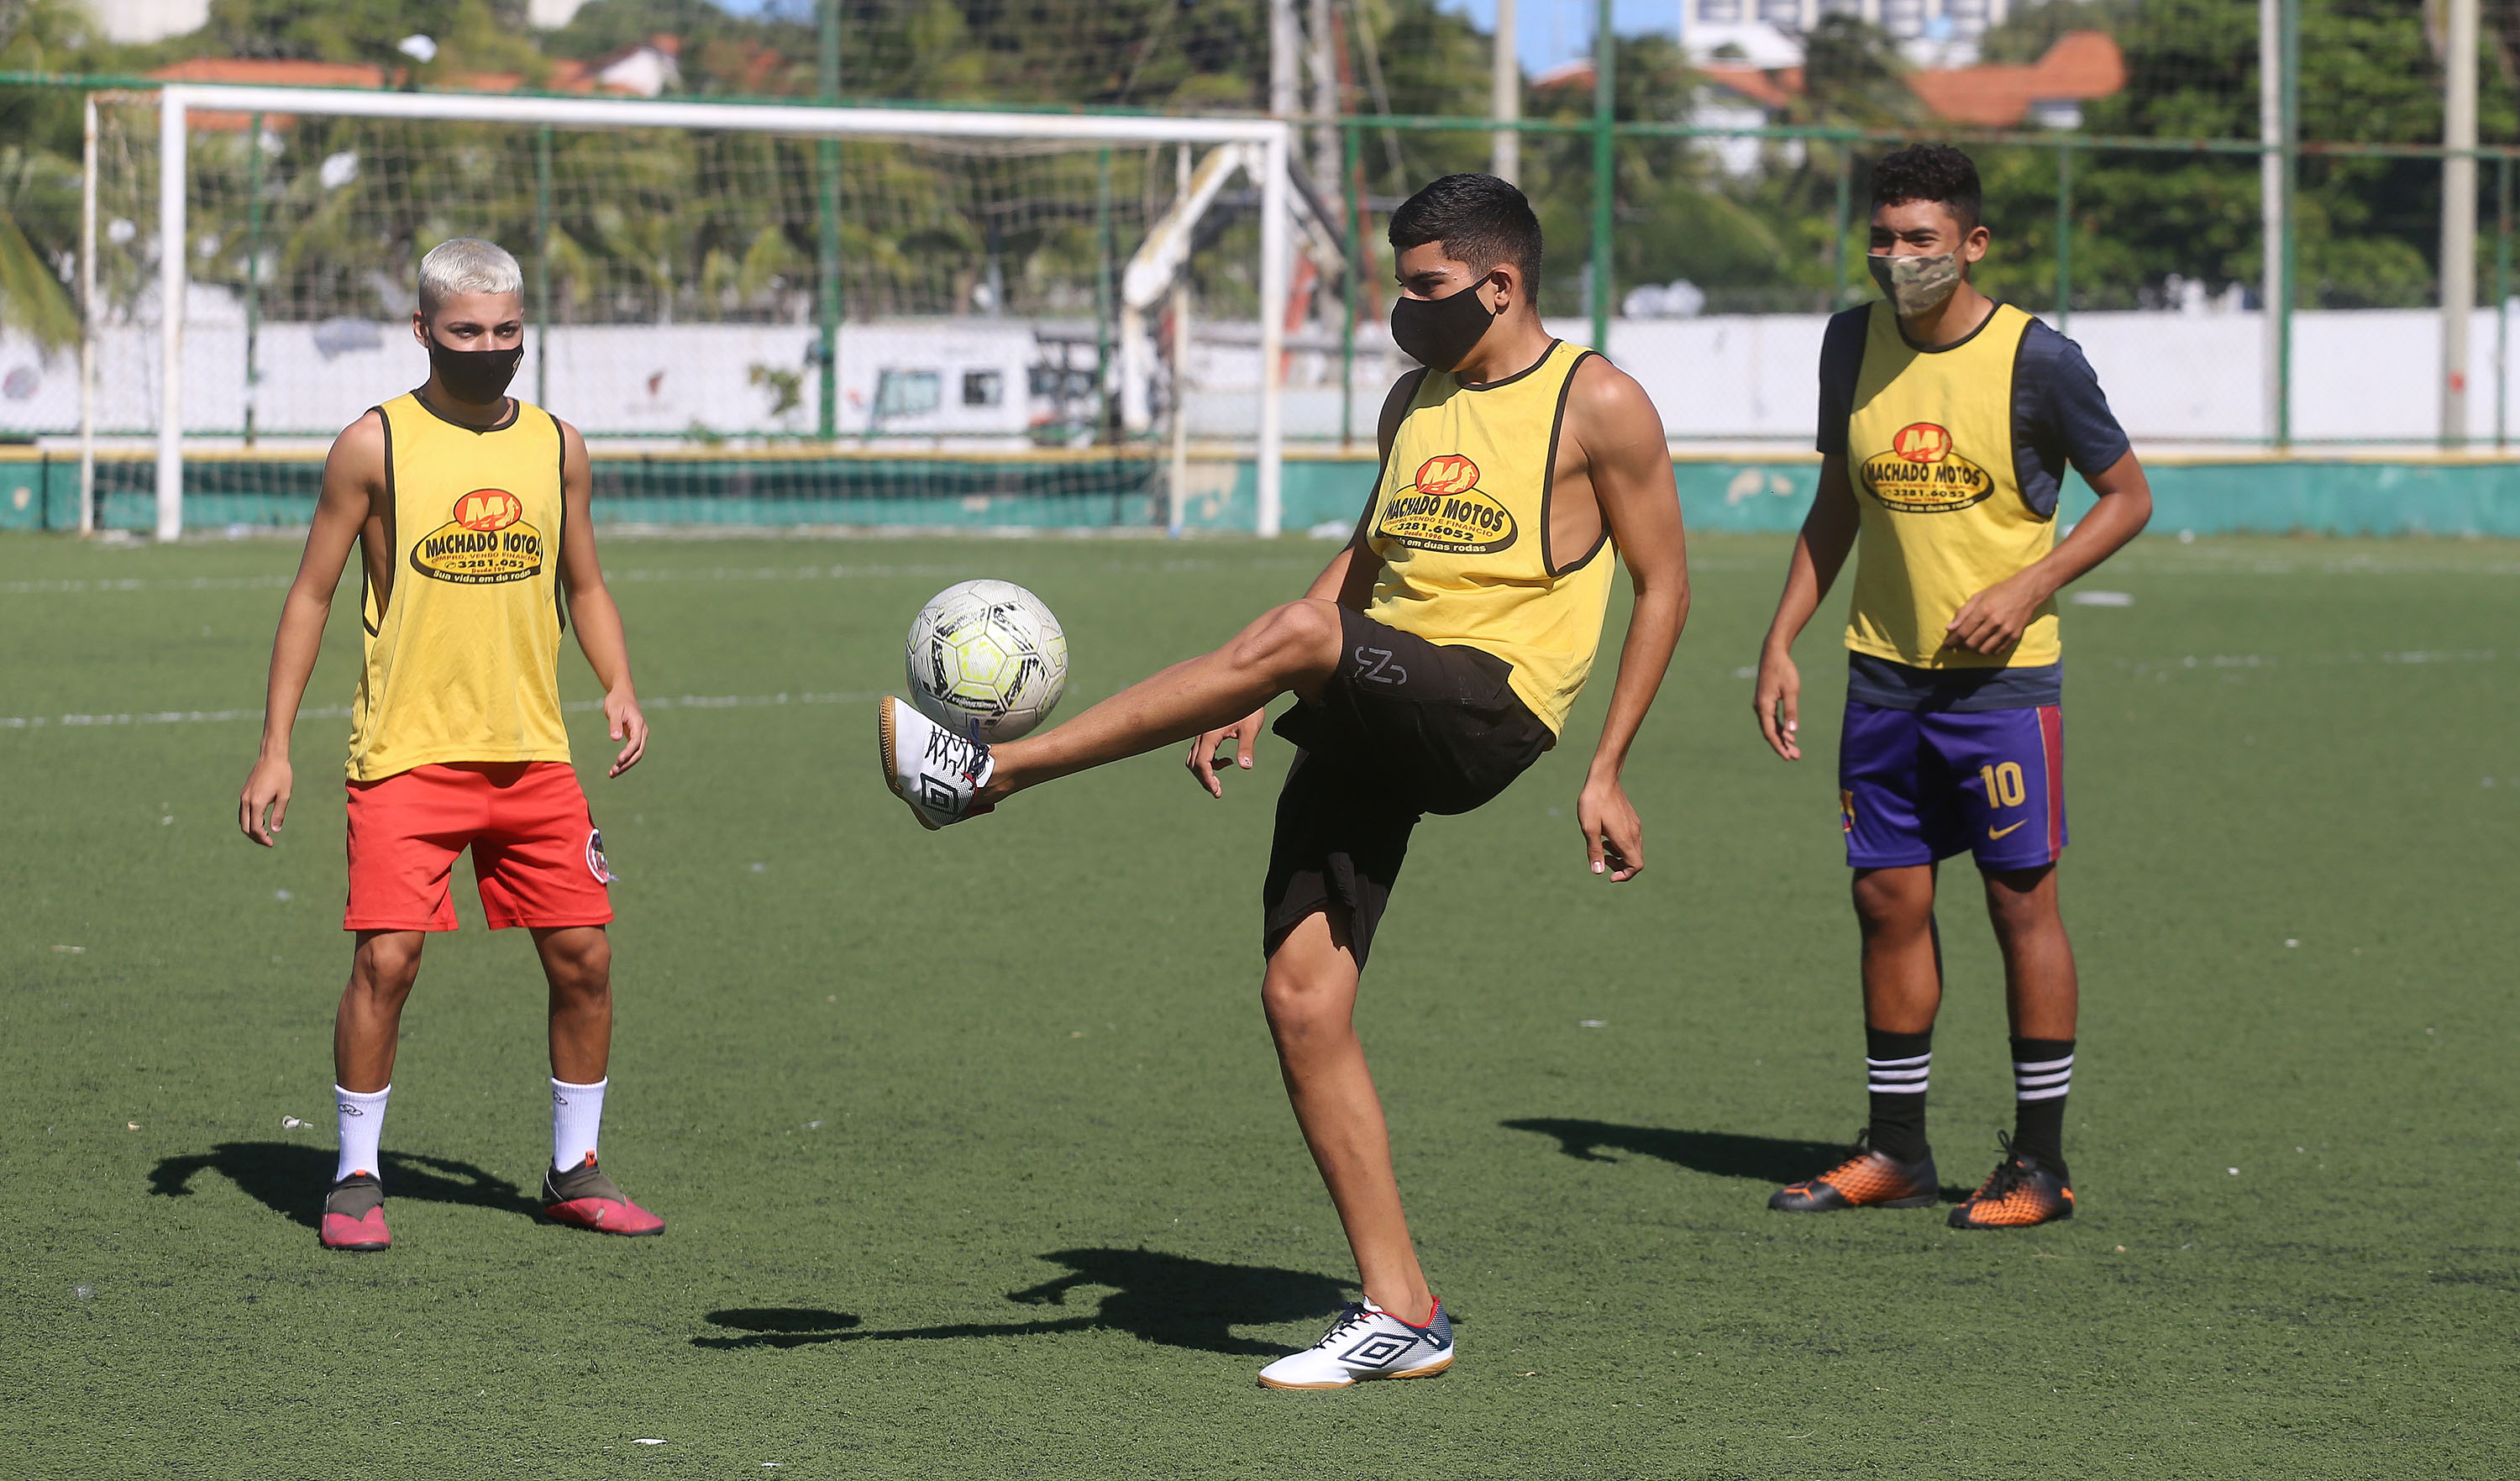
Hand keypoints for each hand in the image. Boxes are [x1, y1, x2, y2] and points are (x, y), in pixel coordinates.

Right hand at [239, 752, 291, 846]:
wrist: (272, 757)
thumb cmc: (281, 775)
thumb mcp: (285, 795)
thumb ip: (279, 814)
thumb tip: (275, 831)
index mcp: (256, 803)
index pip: (255, 828)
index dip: (263, 838)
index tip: (271, 843)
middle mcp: (246, 801)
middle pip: (246, 827)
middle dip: (256, 837)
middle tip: (268, 841)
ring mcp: (243, 797)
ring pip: (242, 820)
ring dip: (252, 829)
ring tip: (265, 834)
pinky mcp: (244, 793)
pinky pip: (243, 812)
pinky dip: (249, 820)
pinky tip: (261, 822)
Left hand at [604, 688, 647, 776]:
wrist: (622, 693)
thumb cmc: (617, 700)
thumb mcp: (613, 710)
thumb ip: (614, 724)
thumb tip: (615, 739)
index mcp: (638, 724)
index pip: (636, 742)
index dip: (628, 752)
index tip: (618, 761)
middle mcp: (642, 731)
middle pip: (638, 752)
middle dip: (627, 763)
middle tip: (613, 772)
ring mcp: (640, 735)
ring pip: (636, 754)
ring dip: (626, 764)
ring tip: (612, 773)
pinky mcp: (635, 737)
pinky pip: (632, 751)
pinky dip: (625, 760)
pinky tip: (616, 767)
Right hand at [1184, 709, 1264, 797]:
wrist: (1246, 690)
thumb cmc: (1250, 708)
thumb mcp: (1251, 728)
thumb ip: (1246, 747)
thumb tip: (1246, 767)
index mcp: (1210, 733)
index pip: (1201, 762)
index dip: (1207, 779)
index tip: (1217, 791)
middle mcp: (1202, 733)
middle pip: (1194, 763)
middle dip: (1204, 779)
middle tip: (1218, 792)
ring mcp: (1202, 733)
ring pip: (1195, 758)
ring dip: (1205, 771)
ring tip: (1220, 781)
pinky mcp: (1205, 732)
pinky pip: (1200, 752)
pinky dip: (1209, 762)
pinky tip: (1226, 761)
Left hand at [1577, 771, 1643, 881]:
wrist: (1603, 779)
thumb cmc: (1593, 802)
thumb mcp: (1589, 828)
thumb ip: (1595, 851)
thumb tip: (1598, 872)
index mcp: (1625, 838)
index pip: (1636, 866)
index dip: (1624, 875)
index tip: (1609, 875)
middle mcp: (1634, 834)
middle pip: (1635, 860)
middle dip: (1620, 867)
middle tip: (1602, 859)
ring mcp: (1635, 826)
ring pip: (1633, 850)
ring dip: (1619, 856)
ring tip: (1602, 847)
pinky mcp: (1632, 820)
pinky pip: (1631, 840)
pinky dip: (1620, 846)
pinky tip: (1606, 836)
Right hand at [1754, 644, 1801, 760]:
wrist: (1773, 653)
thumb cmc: (1783, 670)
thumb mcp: (1791, 690)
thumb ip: (1791, 711)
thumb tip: (1792, 731)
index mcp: (1764, 706)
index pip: (1770, 732)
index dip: (1779, 746)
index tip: (1787, 757)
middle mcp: (1760, 707)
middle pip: (1770, 732)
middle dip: (1782, 745)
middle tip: (1795, 757)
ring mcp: (1762, 704)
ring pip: (1771, 726)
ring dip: (1782, 738)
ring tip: (1795, 749)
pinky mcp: (1766, 700)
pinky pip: (1772, 719)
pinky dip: (1781, 727)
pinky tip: (1790, 734)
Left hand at [1944, 572, 2044, 655]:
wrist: (2027, 590)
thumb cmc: (2000, 591)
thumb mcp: (1978, 597)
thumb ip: (1963, 613)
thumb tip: (1949, 629)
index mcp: (1983, 610)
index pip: (1963, 632)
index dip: (1952, 641)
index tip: (1945, 646)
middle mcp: (1995, 621)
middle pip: (1972, 643)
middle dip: (1962, 646)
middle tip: (1958, 644)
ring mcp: (2006, 630)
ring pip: (1984, 650)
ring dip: (1974, 650)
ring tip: (1971, 644)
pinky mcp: (2015, 635)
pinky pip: (1998, 651)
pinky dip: (1989, 651)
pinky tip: (1985, 645)